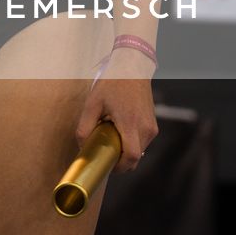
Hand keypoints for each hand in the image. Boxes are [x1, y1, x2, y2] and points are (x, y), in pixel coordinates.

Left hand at [73, 52, 157, 173]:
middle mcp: (145, 128)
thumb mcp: (93, 103)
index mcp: (130, 123)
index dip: (120, 167)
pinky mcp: (154, 124)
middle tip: (105, 152)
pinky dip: (132, 142)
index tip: (107, 165)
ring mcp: (152, 127)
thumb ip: (85, 126)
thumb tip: (82, 146)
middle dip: (120, 161)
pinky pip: (143, 141)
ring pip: (139, 150)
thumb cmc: (113, 83)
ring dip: (126, 150)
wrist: (133, 67)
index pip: (130, 157)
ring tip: (111, 136)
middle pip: (135, 157)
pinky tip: (120, 130)